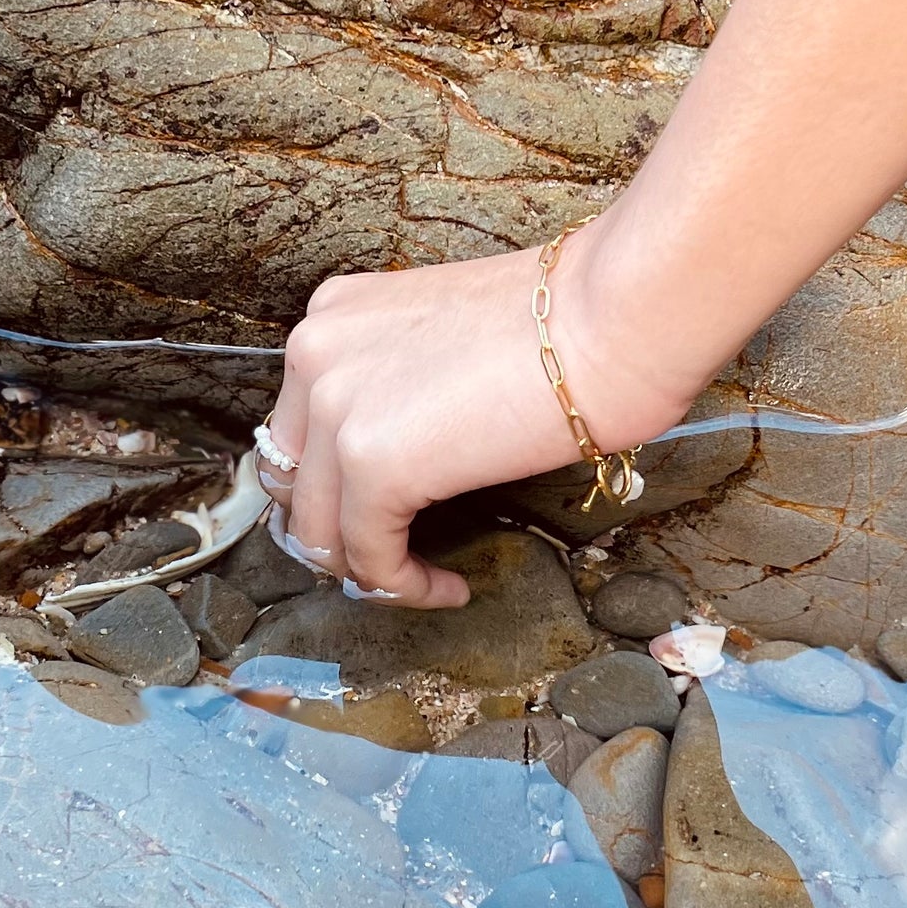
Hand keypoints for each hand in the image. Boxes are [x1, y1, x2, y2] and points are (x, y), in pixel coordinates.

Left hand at [263, 228, 691, 608]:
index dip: (332, 486)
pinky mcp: (373, 465)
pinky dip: (405, 588)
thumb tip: (405, 451)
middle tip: (392, 557)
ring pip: (321, 533)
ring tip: (424, 580)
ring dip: (370, 569)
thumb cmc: (565, 323)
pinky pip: (369, 559)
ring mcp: (335, 409)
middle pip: (294, 483)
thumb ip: (402, 383)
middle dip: (338, 533)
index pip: (298, 428)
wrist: (612, 319)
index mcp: (332, 319)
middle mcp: (315, 354)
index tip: (382, 514)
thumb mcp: (446, 336)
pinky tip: (450, 588)